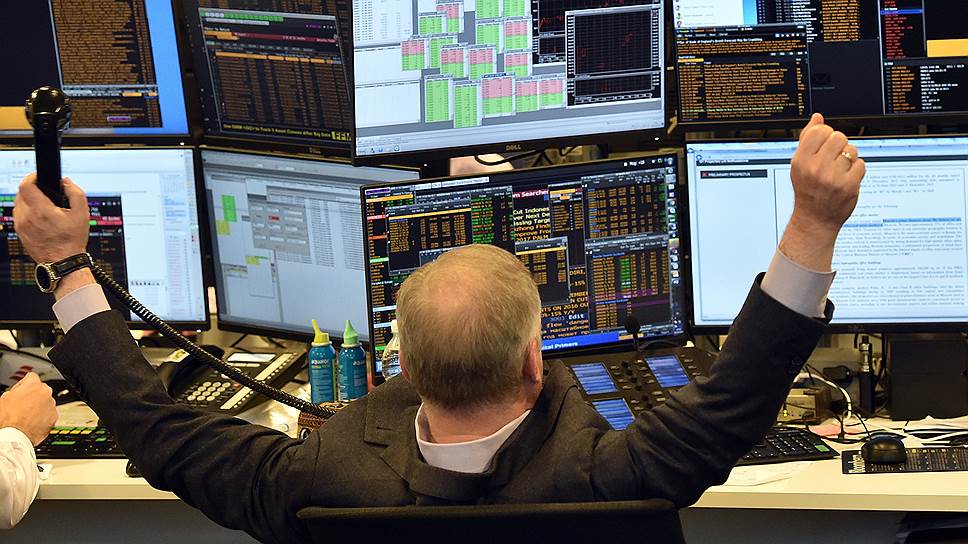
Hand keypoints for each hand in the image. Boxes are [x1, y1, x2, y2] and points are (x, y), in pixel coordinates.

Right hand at [0, 373, 56, 445]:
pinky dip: (43, 416)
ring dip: (38, 406)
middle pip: (41, 390)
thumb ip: (16, 390)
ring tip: (26, 415)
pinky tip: (32, 421)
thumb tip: (19, 391)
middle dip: (33, 395)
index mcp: (34, 385)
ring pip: (45, 402)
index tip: (22, 389)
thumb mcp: (5, 397)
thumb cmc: (8, 418)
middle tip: (22, 404)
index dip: (24, 383)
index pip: (31, 376)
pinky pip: (49, 413)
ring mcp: (51, 405)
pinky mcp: (54, 417)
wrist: (14, 436)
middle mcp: (46, 393)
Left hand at [13, 174, 89, 263]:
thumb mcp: (82, 214)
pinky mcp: (19, 232)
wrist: (63, 262)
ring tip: (42, 205)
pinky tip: (39, 217)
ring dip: (28, 200)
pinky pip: (18, 215)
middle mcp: (27, 218)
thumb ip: (75, 193)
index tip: (38, 177)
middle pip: (21, 193)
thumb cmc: (72, 240)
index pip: (26, 185)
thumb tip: (66, 182)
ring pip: (18, 204)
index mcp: (42, 211)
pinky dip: (26, 212)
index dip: (32, 177)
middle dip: (32, 189)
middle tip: (44, 192)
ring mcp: (21, 226)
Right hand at [781, 114, 865, 270]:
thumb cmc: (807, 190)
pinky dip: (856, 171)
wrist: (814, 219)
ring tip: (839, 170)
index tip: (823, 146)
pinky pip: (861, 164)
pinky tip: (846, 179)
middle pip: (839, 137)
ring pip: (852, 150)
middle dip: (839, 145)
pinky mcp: (849, 186)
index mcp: (801, 160)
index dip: (825, 135)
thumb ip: (807, 139)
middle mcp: (815, 168)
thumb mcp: (800, 165)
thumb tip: (817, 117)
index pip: (820, 131)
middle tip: (833, 159)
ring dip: (849, 158)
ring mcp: (833, 178)